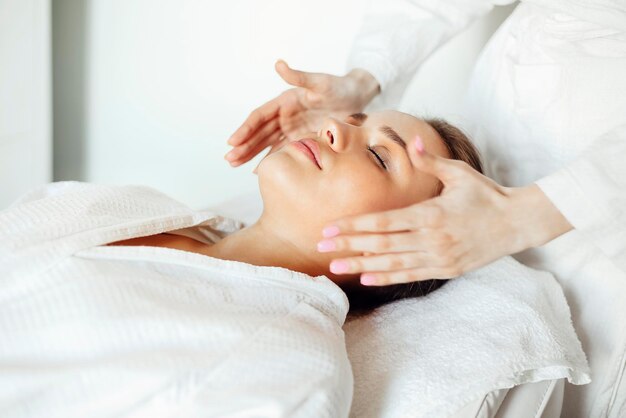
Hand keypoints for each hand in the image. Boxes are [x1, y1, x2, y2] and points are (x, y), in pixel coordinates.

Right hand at [225, 60, 378, 166]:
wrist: (355, 99)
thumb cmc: (337, 88)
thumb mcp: (319, 82)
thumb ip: (299, 76)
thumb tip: (278, 64)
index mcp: (284, 101)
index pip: (259, 116)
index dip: (245, 128)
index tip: (232, 141)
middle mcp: (284, 115)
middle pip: (258, 133)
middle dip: (243, 146)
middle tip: (229, 159)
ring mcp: (291, 128)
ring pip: (266, 143)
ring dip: (250, 154)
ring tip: (234, 164)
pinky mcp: (300, 138)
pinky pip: (281, 150)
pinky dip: (269, 159)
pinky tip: (256, 170)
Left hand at [317, 137, 572, 285]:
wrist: (518, 223)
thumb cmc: (486, 195)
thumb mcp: (460, 173)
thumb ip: (431, 161)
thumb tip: (412, 143)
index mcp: (431, 214)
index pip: (384, 222)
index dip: (354, 226)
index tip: (330, 228)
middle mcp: (432, 239)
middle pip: (381, 244)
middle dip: (349, 245)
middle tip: (322, 247)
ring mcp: (439, 257)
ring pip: (392, 263)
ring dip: (361, 265)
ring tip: (336, 267)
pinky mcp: (446, 269)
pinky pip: (410, 275)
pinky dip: (387, 277)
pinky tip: (366, 278)